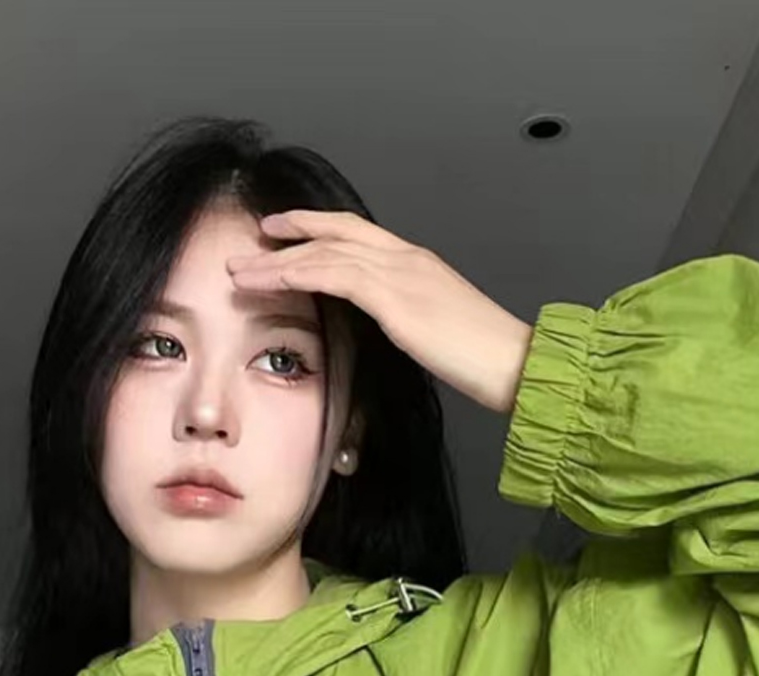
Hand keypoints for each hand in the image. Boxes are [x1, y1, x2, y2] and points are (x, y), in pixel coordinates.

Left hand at [226, 211, 533, 414]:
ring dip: (279, 261)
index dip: (319, 229)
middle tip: (254, 238)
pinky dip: (298, 274)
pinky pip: (334, 276)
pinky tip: (272, 280)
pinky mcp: (395, 298)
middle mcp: (407, 259)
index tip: (286, 232)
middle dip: (292, 232)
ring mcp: (402, 274)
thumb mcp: (441, 332)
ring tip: (242, 269)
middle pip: (336, 233)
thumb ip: (411, 321)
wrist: (515, 364)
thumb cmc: (487, 359)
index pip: (359, 235)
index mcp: (419, 265)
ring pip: (326, 253)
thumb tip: (391, 329)